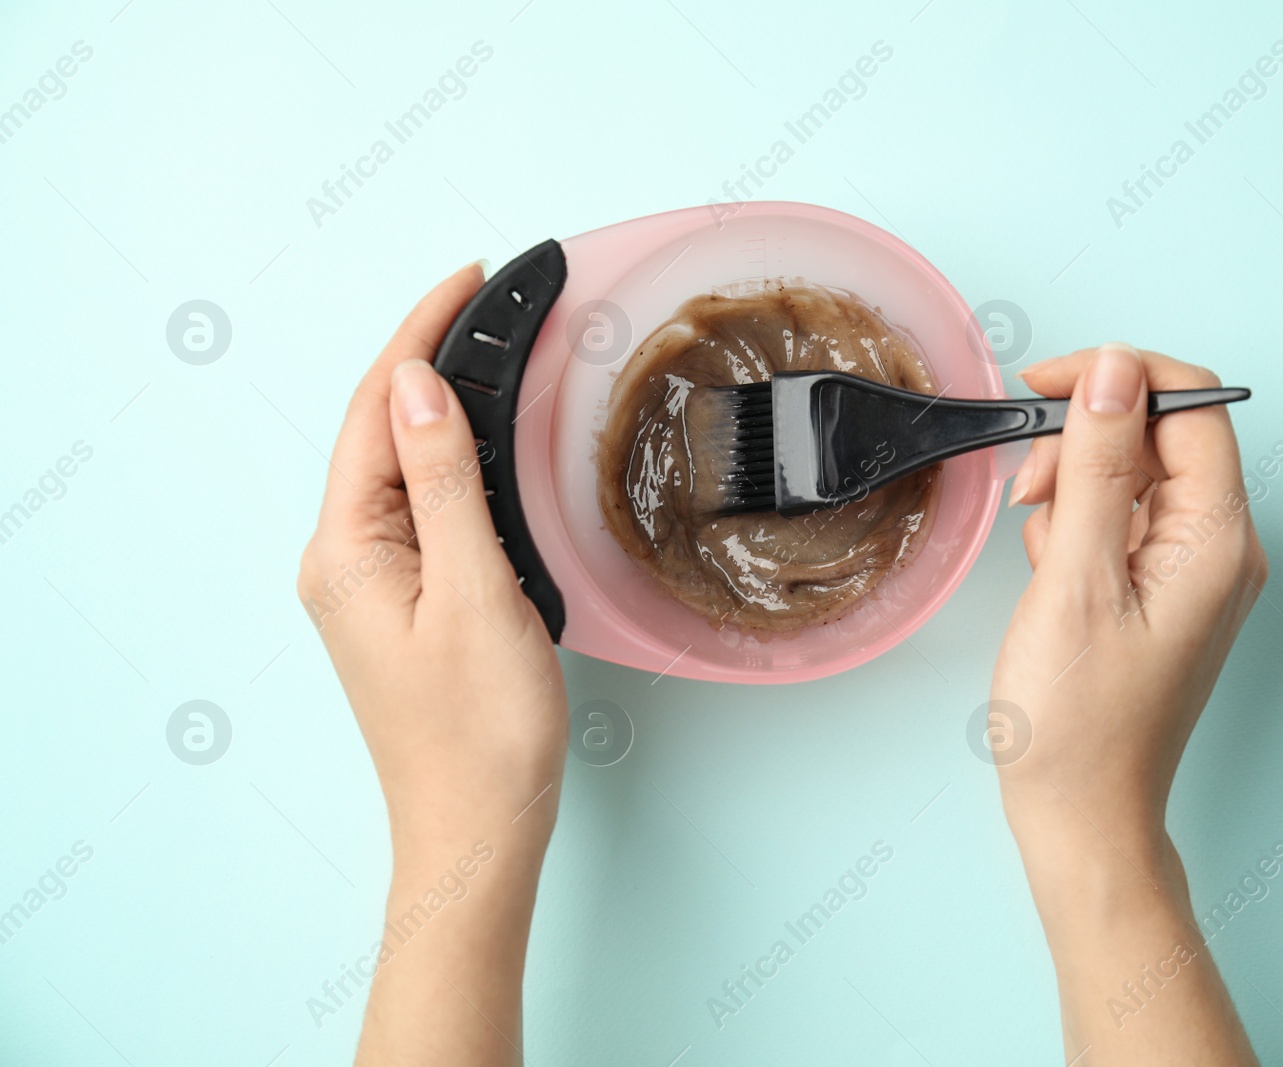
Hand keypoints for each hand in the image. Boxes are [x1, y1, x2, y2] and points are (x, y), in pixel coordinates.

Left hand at [297, 262, 565, 1065]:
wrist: (479, 828)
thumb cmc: (480, 731)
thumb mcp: (474, 592)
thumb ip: (443, 484)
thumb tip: (417, 386)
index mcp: (347, 550)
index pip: (376, 411)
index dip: (419, 335)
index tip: (466, 278)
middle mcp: (344, 560)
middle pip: (378, 429)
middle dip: (426, 356)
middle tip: (486, 300)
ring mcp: (370, 584)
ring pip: (399, 467)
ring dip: (439, 405)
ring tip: (485, 350)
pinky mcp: (403, 604)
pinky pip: (418, 507)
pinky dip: (449, 461)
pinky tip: (478, 446)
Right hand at [994, 342, 1265, 841]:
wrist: (1080, 817)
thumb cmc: (1077, 723)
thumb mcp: (1077, 580)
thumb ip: (1099, 468)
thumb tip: (1115, 371)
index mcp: (1219, 540)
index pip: (1190, 406)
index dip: (1118, 378)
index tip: (1046, 385)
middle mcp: (1221, 550)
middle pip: (1160, 438)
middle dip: (1086, 444)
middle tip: (1029, 488)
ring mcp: (1192, 574)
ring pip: (1134, 479)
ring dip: (1074, 490)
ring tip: (1040, 551)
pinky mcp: (1160, 594)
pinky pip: (1122, 524)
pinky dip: (1077, 531)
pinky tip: (1051, 577)